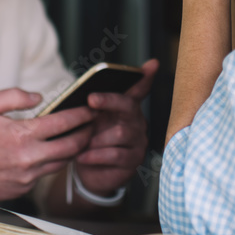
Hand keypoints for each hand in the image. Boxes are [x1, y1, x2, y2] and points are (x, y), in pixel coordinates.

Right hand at [0, 88, 94, 200]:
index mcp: (22, 134)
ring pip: (61, 162)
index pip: (63, 123)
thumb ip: (14, 96)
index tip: (90, 110)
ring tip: (78, 139)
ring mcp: (27, 176)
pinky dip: (50, 163)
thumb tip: (38, 97)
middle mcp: (29, 157)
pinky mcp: (23, 188)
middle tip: (93, 126)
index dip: (81, 115)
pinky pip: (43, 174)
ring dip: (73, 151)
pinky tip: (51, 153)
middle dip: (86, 135)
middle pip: (71, 146)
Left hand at [74, 58, 158, 196]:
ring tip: (81, 141)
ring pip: (121, 132)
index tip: (152, 64)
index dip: (145, 77)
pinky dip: (96, 155)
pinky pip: (116, 155)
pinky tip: (82, 156)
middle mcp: (136, 121)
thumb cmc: (89, 139)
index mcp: (125, 107)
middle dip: (109, 100)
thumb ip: (89, 108)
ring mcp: (138, 140)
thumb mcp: (88, 121)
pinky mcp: (134, 160)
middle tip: (91, 99)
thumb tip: (83, 97)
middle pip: (128, 105)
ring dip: (97, 137)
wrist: (89, 170)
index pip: (138, 89)